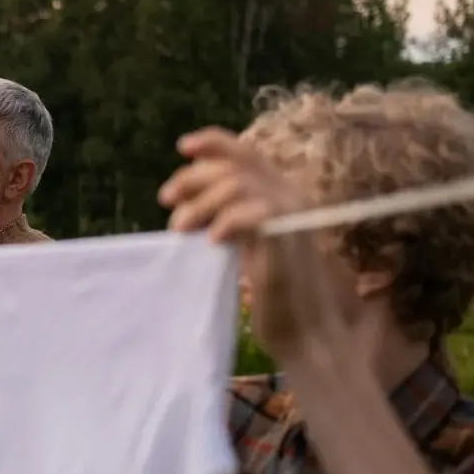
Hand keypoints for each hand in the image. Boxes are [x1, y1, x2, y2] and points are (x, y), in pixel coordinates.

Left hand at [157, 127, 359, 365]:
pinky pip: (253, 213)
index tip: (182, 148)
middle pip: (235, 165)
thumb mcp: (240, 244)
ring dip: (201, 203)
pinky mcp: (289, 237)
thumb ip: (221, 216)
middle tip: (167, 200)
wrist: (306, 330)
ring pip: (238, 184)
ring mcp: (293, 214)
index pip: (245, 152)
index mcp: (279, 192)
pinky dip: (225, 222)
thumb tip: (181, 204)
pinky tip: (213, 242)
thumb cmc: (272, 292)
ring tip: (182, 229)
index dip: (213, 143)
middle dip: (194, 178)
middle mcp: (290, 194)